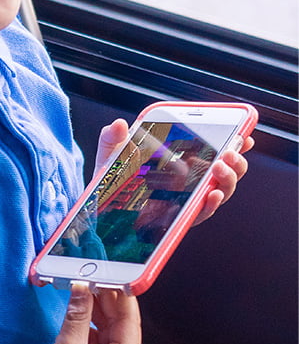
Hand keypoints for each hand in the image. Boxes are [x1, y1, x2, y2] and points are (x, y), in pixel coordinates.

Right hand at [27, 284, 141, 343]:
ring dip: (96, 308)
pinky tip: (80, 307)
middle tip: (92, 276)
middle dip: (106, 298)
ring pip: (110, 327)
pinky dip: (90, 321)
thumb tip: (82, 288)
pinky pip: (100, 336)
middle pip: (120, 322)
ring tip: (83, 288)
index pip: (130, 319)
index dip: (120, 293)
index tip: (111, 273)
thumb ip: (78, 313)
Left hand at [92, 120, 254, 225]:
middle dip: (235, 162)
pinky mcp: (177, 219)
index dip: (233, 143)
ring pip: (219, 191)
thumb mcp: (111, 153)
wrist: (100, 207)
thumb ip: (112, 137)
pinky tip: (212, 194)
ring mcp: (185, 200)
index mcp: (179, 160)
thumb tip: (120, 124)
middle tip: (231, 151)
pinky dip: (210, 204)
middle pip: (224, 172)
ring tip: (220, 167)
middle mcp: (188, 181)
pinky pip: (201, 213)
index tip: (244, 134)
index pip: (213, 151)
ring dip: (227, 180)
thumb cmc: (111, 178)